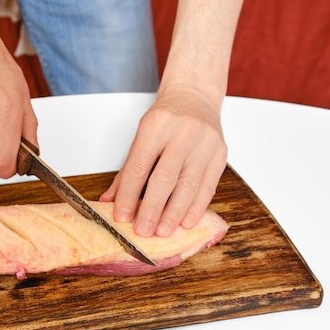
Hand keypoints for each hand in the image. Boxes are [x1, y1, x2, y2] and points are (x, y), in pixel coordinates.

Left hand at [100, 87, 226, 236]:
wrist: (195, 97)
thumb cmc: (166, 119)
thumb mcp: (142, 137)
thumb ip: (127, 172)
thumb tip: (109, 202)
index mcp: (156, 126)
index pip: (139, 167)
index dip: (129, 195)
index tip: (122, 217)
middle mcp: (182, 133)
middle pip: (165, 178)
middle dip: (152, 209)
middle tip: (143, 231)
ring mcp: (205, 143)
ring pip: (189, 185)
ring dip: (174, 213)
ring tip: (163, 232)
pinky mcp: (220, 154)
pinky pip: (208, 186)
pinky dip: (197, 207)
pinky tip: (186, 222)